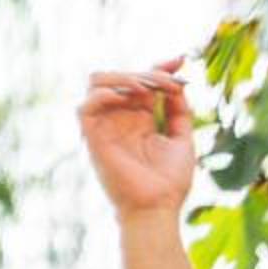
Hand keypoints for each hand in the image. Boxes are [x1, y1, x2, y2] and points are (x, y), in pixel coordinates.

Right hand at [77, 56, 194, 218]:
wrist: (158, 209)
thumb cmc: (170, 183)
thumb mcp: (182, 140)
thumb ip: (179, 110)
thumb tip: (177, 81)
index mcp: (138, 119)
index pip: (142, 81)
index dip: (159, 66)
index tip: (180, 59)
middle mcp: (119, 119)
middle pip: (122, 76)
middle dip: (146, 72)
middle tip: (168, 83)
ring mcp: (105, 128)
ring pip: (98, 82)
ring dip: (123, 77)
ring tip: (147, 88)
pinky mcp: (93, 139)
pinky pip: (85, 107)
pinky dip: (103, 94)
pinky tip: (126, 97)